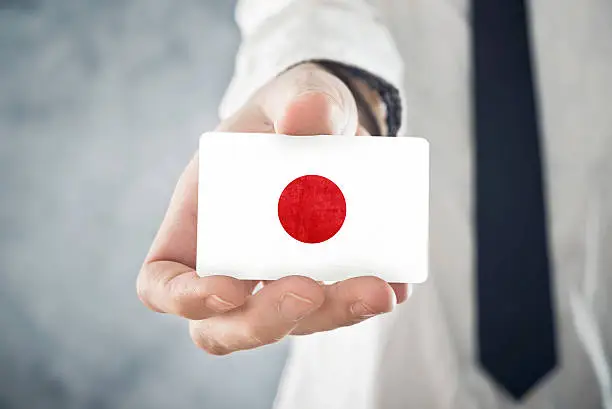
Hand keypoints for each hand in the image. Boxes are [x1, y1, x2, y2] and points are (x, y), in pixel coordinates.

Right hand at [136, 63, 410, 354]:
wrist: (337, 125)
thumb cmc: (292, 112)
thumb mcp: (293, 94)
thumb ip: (300, 100)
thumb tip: (309, 114)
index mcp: (199, 222)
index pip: (162, 281)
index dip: (185, 298)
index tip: (228, 289)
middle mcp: (233, 261)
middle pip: (226, 326)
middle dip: (267, 320)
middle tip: (311, 289)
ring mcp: (280, 277)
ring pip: (292, 323)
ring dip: (332, 315)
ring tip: (378, 289)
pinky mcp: (326, 279)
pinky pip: (341, 307)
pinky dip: (367, 300)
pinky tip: (396, 281)